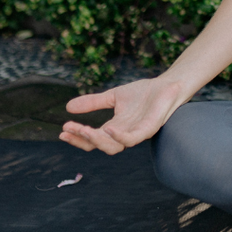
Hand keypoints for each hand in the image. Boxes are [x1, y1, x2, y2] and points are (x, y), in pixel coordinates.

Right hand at [60, 76, 186, 154]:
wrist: (168, 84)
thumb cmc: (144, 92)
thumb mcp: (114, 96)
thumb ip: (93, 102)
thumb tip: (67, 107)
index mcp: (115, 128)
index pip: (92, 140)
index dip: (77, 137)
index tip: (63, 130)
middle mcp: (124, 134)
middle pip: (99, 146)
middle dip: (82, 140)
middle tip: (68, 130)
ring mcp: (137, 134)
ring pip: (114, 147)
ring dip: (97, 140)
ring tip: (84, 130)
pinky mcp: (149, 129)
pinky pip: (133, 139)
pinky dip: (120, 137)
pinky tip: (109, 128)